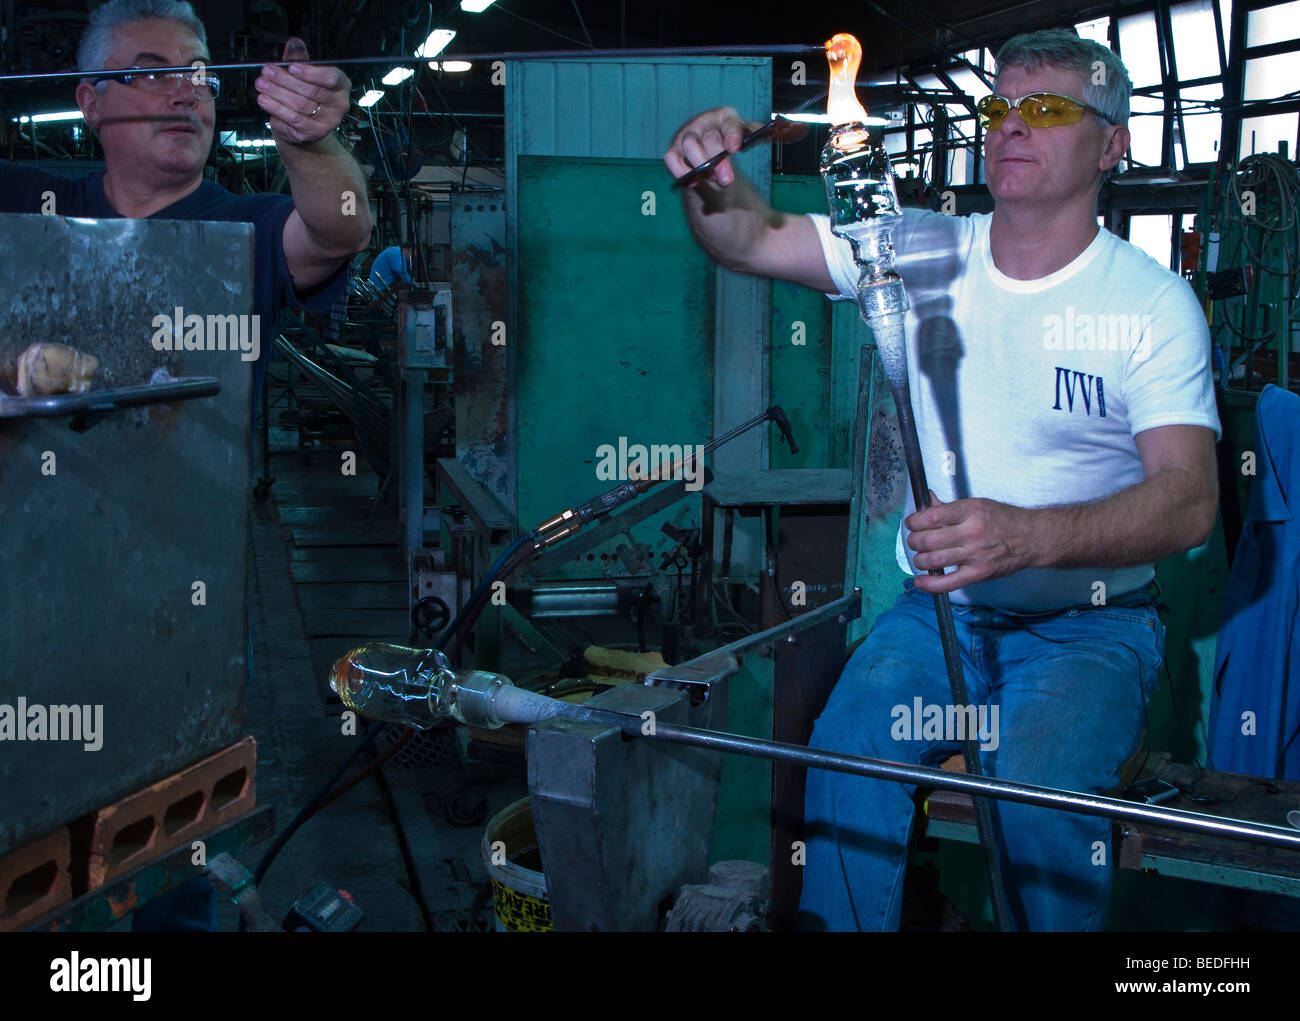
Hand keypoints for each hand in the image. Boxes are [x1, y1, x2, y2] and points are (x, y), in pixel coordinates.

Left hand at [257, 38, 348, 145]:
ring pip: (300, 105)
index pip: (331, 78)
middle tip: (267, 71)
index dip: (311, 73)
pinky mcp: (314, 133)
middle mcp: (339, 105)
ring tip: (261, 84)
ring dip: (277, 93)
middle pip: (312, 91)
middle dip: (286, 80)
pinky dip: (276, 109)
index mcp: (341, 86)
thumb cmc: (306, 95)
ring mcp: (328, 122)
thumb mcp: (303, 74)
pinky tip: (264, 100)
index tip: (292, 67)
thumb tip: (294, 43)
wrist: (304, 126)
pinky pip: (293, 120)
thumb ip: (299, 59)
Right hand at [664, 107, 803, 186]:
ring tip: (714, 180)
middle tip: (727, 179)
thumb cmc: (735, 147)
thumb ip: (774, 135)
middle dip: (718, 159)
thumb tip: (800, 128)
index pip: (728, 122)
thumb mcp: (754, 140)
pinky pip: (673, 158)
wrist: (717, 171)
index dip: (731, 134)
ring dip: (701, 165)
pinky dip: (680, 169)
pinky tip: (693, 182)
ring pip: (689, 146)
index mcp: (725, 118)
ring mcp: (687, 138)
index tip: (736, 148)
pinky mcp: (675, 154)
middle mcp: (704, 125)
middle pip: (709, 138)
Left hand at [905, 491, 1034, 592]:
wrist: (1031, 538)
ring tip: (921, 556)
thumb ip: (948, 507)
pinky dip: (929, 584)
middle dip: (914, 541)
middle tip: (915, 540)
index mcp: (970, 511)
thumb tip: (925, 500)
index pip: (932, 516)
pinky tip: (919, 581)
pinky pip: (948, 582)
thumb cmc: (1002, 520)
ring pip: (934, 560)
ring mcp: (975, 555)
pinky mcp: (978, 573)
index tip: (912, 523)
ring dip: (919, 559)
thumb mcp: (976, 505)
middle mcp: (972, 532)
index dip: (915, 521)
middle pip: (928, 540)